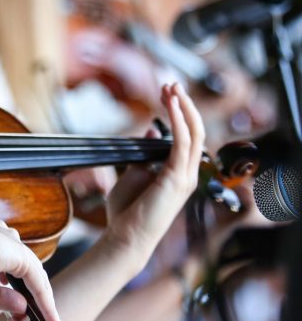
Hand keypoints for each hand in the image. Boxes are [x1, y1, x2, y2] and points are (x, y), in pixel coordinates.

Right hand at [0, 218, 65, 320]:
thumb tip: (22, 307)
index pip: (8, 269)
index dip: (13, 294)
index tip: (15, 315)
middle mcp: (2, 242)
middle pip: (26, 274)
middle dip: (31, 301)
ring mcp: (13, 247)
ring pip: (36, 279)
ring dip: (43, 304)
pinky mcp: (21, 255)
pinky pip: (39, 285)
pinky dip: (47, 305)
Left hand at [103, 84, 205, 265]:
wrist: (126, 236)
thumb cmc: (127, 210)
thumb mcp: (134, 173)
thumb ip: (145, 153)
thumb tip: (153, 131)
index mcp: (178, 172)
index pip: (186, 135)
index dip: (178, 112)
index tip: (165, 93)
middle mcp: (186, 173)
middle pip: (195, 130)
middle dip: (184, 104)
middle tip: (171, 84)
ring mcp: (185, 176)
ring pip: (193, 132)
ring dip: (183, 107)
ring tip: (172, 87)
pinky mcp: (176, 178)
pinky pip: (182, 143)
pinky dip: (178, 120)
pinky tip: (170, 105)